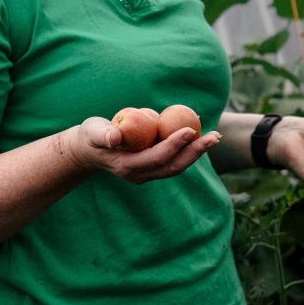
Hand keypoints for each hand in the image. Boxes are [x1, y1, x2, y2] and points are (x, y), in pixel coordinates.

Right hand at [62, 117, 221, 183]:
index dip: (175, 144)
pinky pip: (173, 160)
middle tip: (215, 136)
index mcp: (128, 167)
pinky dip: (187, 150)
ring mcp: (147, 174)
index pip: (157, 157)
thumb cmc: (91, 136)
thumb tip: (115, 137)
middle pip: (173, 166)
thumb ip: (104, 134)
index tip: (190, 129)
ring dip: (196, 152)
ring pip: (176, 166)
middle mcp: (141, 175)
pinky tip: (199, 136)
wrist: (88, 150)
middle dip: (195, 152)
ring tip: (214, 137)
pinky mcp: (151, 168)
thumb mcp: (93, 132)